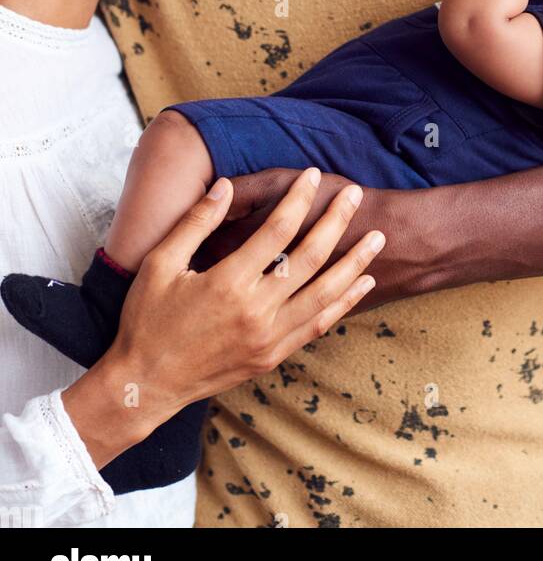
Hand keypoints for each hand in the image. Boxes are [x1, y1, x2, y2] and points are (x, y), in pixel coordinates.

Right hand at [107, 170, 384, 418]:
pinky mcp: (273, 356)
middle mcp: (256, 311)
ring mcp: (268, 338)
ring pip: (325, 295)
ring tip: (377, 239)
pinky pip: (317, 326)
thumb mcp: (160, 264)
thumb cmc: (148, 320)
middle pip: (311, 258)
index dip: (298, 199)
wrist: (146, 385)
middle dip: (337, 222)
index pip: (277, 230)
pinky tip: (360, 285)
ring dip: (354, 264)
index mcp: (228, 283)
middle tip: (356, 195)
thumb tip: (225, 187)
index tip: (313, 175)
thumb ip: (196, 223)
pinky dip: (343, 304)